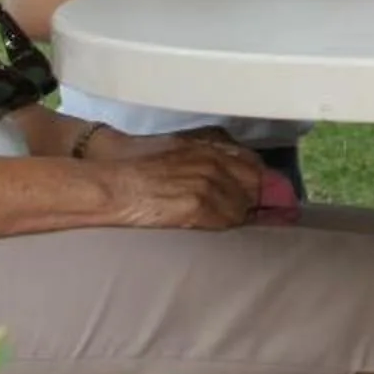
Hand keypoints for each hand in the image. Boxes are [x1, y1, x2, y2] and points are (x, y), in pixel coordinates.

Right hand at [99, 137, 264, 230]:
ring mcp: (207, 183)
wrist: (112, 184)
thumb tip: (231, 168)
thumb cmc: (135, 166)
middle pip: (255, 184)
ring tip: (225, 221)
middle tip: (247, 211)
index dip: (259, 181)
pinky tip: (216, 226)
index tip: (261, 194)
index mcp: (208, 147)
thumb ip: (206, 154)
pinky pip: (228, 220)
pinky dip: (227, 225)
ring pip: (243, 205)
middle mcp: (213, 162)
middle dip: (253, 198)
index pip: (253, 163)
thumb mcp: (176, 147)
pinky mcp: (198, 205)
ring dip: (239, 215)